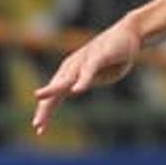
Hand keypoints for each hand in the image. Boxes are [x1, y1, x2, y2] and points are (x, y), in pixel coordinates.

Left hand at [32, 18, 141, 133]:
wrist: (128, 34)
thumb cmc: (112, 57)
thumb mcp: (97, 76)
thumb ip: (84, 82)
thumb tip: (72, 89)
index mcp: (71, 74)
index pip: (55, 96)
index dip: (46, 112)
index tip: (39, 129)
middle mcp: (73, 67)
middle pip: (55, 89)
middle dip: (45, 107)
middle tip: (37, 124)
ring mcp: (84, 61)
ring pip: (66, 78)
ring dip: (53, 89)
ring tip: (39, 98)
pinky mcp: (98, 56)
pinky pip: (89, 70)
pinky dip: (82, 80)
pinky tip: (77, 91)